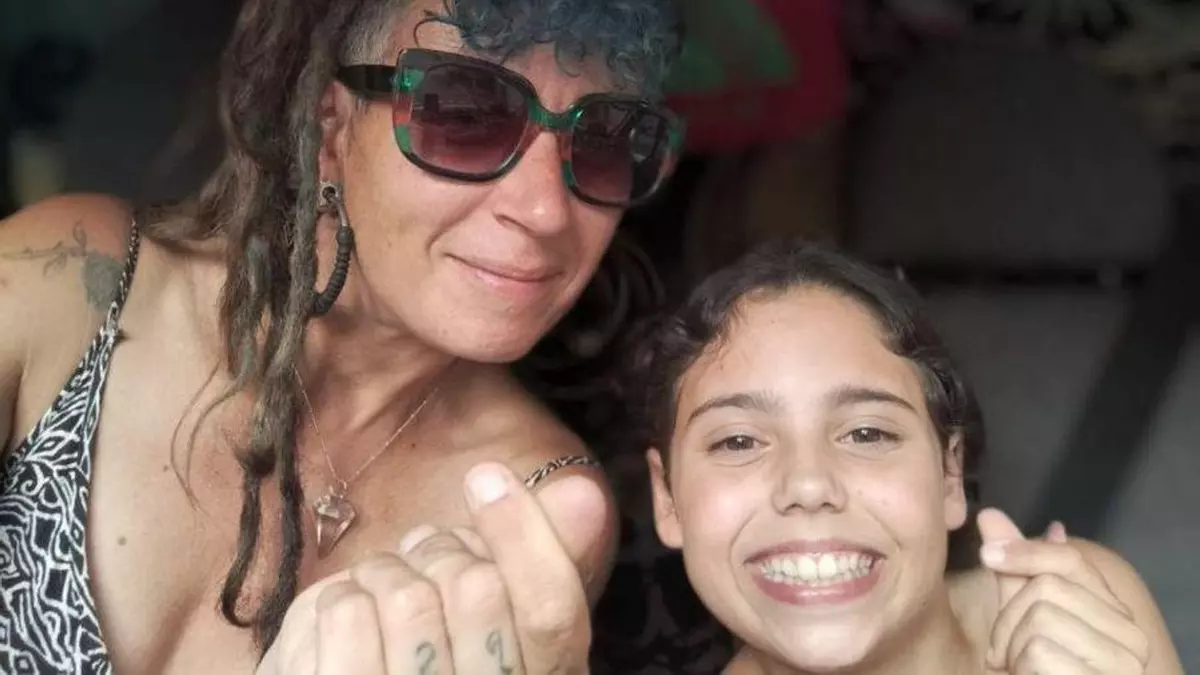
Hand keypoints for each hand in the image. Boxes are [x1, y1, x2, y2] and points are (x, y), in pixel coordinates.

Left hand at [257, 462, 591, 673]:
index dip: (523, 534)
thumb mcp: (506, 626)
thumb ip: (544, 562)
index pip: (552, 610)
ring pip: (409, 596)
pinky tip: (347, 614)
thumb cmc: (442, 660)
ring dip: (387, 572)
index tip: (487, 476)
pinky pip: (345, 614)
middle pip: (478, 590)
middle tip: (424, 557)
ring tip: (384, 591)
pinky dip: (339, 593)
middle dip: (442, 551)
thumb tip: (583, 492)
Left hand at [978, 508, 1149, 673]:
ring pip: (1040, 615)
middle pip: (1048, 586)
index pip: (1073, 560)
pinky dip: (1017, 664)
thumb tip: (991, 516)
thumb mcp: (1020, 618)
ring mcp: (1122, 664)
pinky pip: (1039, 650)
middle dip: (1008, 616)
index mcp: (1115, 614)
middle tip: (1004, 650)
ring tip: (1014, 667)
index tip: (987, 554)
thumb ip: (1013, 571)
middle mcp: (1130, 636)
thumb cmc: (1036, 673)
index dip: (1026, 550)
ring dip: (1009, 644)